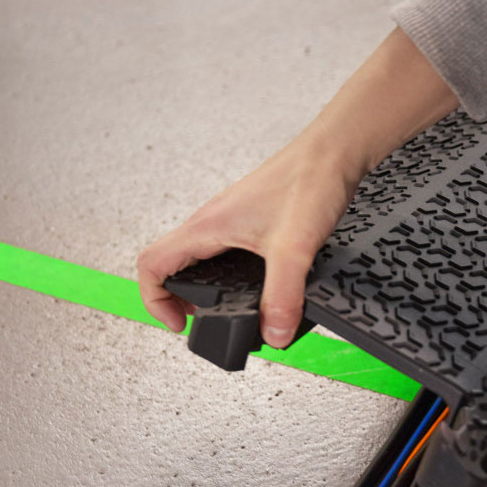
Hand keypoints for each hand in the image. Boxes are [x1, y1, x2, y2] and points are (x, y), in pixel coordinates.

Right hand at [137, 28, 457, 349]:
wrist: (334, 150)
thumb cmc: (309, 181)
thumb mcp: (294, 250)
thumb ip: (282, 297)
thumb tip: (274, 335)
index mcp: (207, 227)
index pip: (152, 265)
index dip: (156, 302)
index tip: (180, 324)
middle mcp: (211, 222)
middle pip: (168, 265)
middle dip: (177, 299)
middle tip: (202, 321)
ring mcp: (228, 220)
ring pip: (194, 257)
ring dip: (199, 287)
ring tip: (223, 310)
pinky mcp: (249, 220)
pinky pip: (219, 251)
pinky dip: (223, 275)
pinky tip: (250, 287)